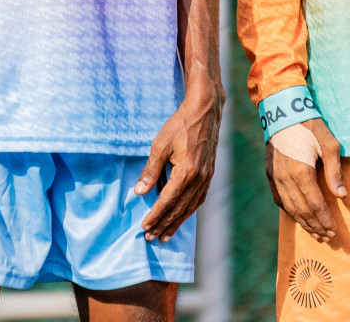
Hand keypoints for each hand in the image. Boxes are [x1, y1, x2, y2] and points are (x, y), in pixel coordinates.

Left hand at [137, 79, 222, 241]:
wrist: (205, 112)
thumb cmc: (180, 125)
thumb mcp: (160, 144)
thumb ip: (150, 170)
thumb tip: (139, 192)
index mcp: (187, 172)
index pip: (168, 201)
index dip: (155, 215)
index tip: (144, 227)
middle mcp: (199, 179)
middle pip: (180, 209)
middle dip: (164, 224)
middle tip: (151, 237)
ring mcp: (207, 178)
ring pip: (191, 207)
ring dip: (177, 222)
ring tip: (165, 235)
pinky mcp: (209, 175)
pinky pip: (199, 199)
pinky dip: (188, 211)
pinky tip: (181, 217)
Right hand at [265, 117, 344, 241]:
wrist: (283, 112)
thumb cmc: (310, 126)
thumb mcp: (328, 144)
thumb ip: (334, 172)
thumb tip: (341, 196)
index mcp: (301, 172)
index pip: (315, 204)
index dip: (324, 220)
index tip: (333, 231)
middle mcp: (285, 178)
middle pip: (301, 210)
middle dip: (315, 226)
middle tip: (327, 238)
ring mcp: (275, 176)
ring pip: (289, 207)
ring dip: (303, 222)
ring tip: (314, 233)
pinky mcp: (269, 172)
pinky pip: (278, 198)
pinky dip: (288, 211)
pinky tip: (296, 217)